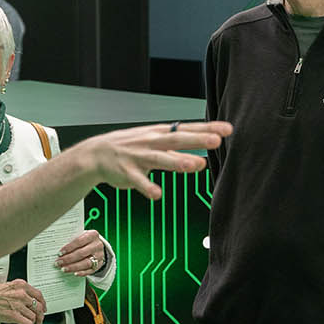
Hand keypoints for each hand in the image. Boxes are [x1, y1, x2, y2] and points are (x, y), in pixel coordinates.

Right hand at [0, 278, 46, 323]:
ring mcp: (18, 305)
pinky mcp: (13, 315)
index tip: (43, 306)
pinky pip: (28, 323)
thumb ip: (18, 291)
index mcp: (20, 285)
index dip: (43, 302)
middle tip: (40, 318)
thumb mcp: (7, 287)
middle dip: (41, 314)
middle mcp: (21, 294)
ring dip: (35, 322)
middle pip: (38, 306)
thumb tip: (26, 299)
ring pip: (34, 315)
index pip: (38, 294)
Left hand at [55, 230, 108, 278]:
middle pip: (82, 253)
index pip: (79, 241)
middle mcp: (97, 245)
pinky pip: (90, 270)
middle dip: (68, 259)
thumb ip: (72, 241)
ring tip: (64, 269)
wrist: (97, 245)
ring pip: (86, 263)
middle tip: (58, 262)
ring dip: (73, 267)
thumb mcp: (80, 236)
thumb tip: (59, 250)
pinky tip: (74, 273)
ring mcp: (99, 255)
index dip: (69, 247)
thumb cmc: (85, 240)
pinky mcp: (99, 264)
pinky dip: (82, 273)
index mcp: (92, 235)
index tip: (60, 253)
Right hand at [68, 121, 230, 198]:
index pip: (187, 128)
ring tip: (197, 165)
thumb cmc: (130, 146)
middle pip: (176, 140)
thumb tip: (205, 140)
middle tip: (216, 142)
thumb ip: (178, 142)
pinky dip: (147, 187)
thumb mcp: (154, 138)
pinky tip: (157, 194)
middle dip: (197, 140)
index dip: (207, 129)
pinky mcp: (127, 173)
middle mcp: (150, 142)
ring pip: (160, 159)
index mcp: (159, 133)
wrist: (96, 154)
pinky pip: (138, 181)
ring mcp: (138, 157)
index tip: (227, 129)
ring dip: (178, 161)